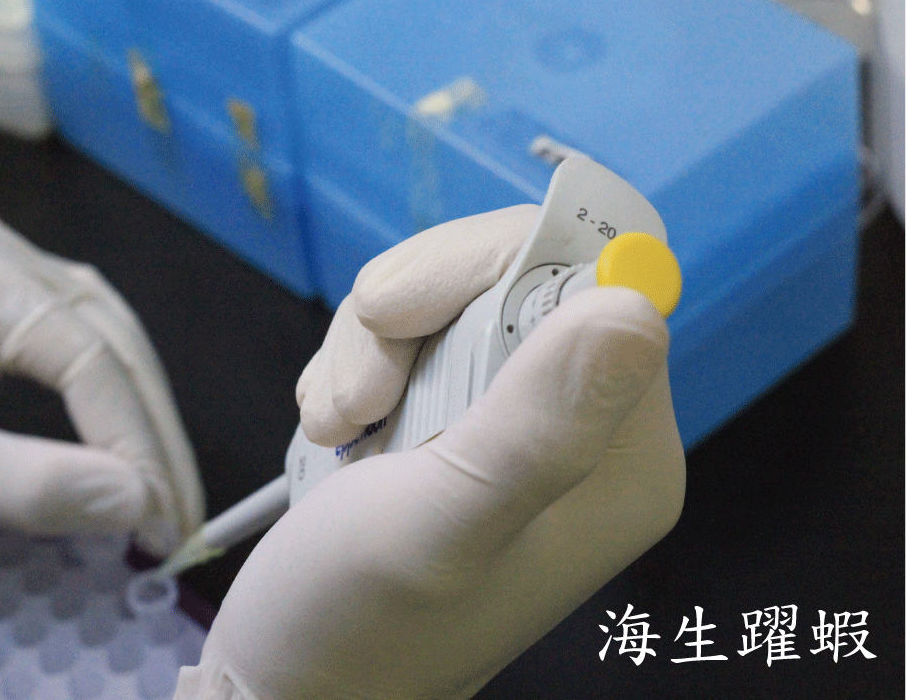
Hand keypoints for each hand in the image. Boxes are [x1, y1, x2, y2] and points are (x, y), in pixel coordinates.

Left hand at [0, 204, 202, 555]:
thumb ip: (35, 487)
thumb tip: (142, 505)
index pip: (89, 358)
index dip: (138, 446)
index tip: (165, 528)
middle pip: (108, 340)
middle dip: (148, 434)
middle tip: (179, 520)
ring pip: (97, 343)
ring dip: (132, 421)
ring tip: (159, 496)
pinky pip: (63, 352)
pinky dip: (96, 409)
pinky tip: (113, 457)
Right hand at [179, 207, 685, 698]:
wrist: (286, 687)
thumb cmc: (359, 627)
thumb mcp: (442, 524)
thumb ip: (541, 423)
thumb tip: (636, 305)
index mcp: (624, 459)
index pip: (599, 278)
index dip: (493, 265)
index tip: (400, 313)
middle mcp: (592, 435)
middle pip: (521, 276)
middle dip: (416, 315)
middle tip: (360, 398)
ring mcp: (527, 429)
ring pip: (457, 300)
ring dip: (373, 347)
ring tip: (340, 429)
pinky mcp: (467, 428)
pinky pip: (421, 339)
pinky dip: (361, 367)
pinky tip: (335, 436)